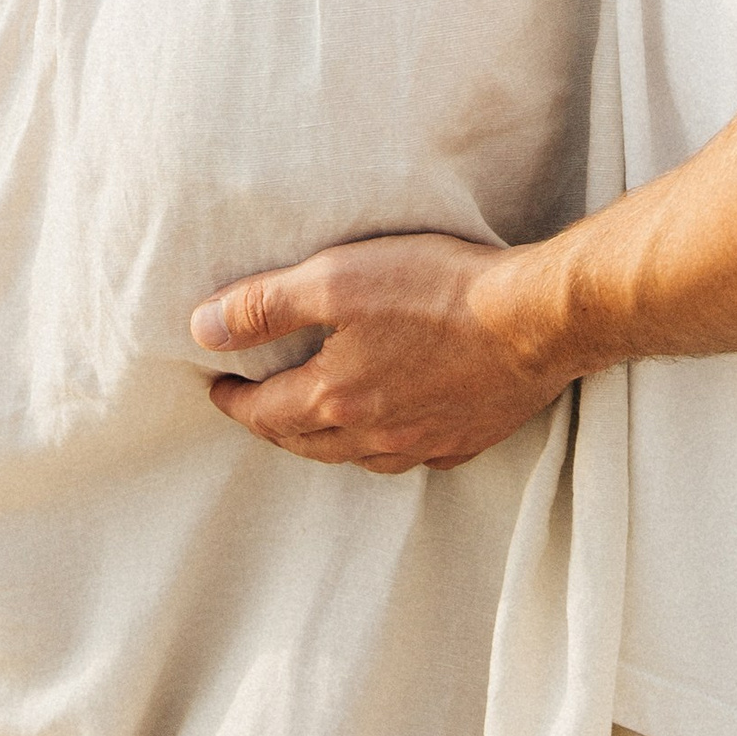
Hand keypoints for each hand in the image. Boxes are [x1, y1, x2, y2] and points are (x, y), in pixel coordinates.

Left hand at [188, 232, 571, 473]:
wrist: (534, 318)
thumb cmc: (436, 289)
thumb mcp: (336, 278)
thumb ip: (266, 305)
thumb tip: (202, 330)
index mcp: (335, 397)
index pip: (264, 411)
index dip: (234, 400)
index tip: (218, 388)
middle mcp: (374, 433)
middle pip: (305, 442)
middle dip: (273, 425)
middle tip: (257, 405)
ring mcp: (423, 441)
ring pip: (357, 457)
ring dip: (325, 442)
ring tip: (315, 418)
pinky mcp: (466, 439)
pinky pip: (411, 455)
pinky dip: (386, 446)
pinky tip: (393, 429)